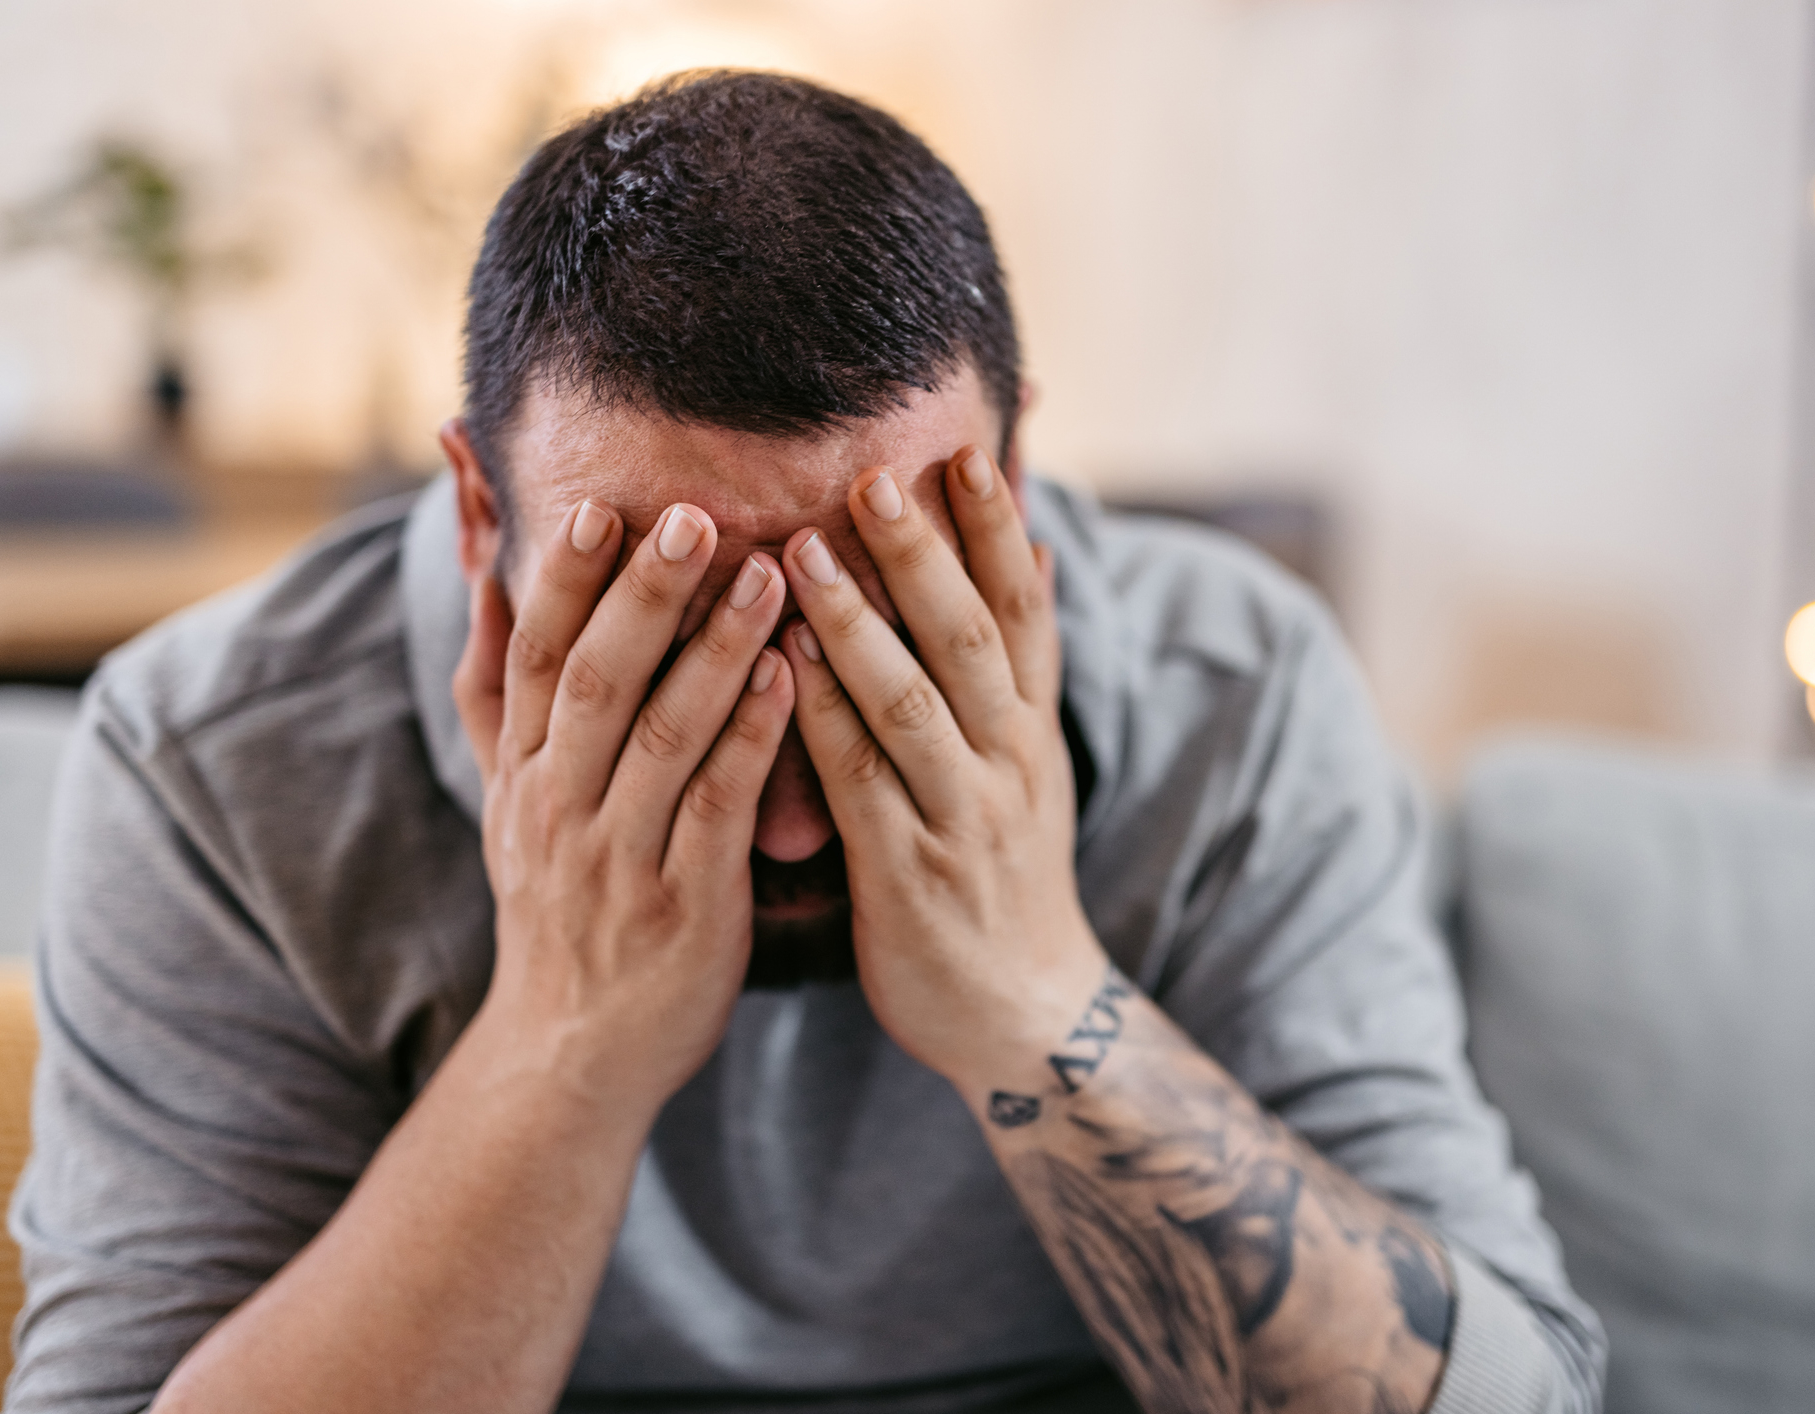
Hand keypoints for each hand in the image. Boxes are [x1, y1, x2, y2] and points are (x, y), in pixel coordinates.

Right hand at [453, 498, 794, 1119]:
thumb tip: (478, 573)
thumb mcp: (507, 798)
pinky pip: (719, 803)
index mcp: (522, 773)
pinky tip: (791, 675)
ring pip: (663, 733)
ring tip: (768, 573)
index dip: (563, 580)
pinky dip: (753, 735)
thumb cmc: (558, 905)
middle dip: (643, 593)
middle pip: (595, 679)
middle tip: (694, 514)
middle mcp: (559, 805)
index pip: (535, 657)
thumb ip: (499, 690)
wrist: (571, 1054)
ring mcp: (620, 855)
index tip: (599, 506)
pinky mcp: (685, 900)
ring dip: (716, 648)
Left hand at [776, 446, 1107, 1089]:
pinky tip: (777, 666)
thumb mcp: (1032, 763)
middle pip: (973, 636)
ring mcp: (962, 816)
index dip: (999, 528)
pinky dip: (822, 718)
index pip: (1026, 608)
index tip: (966, 449)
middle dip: (926, 550)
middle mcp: (1009, 760)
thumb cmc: (1004, 873)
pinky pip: (861, 782)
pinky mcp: (910, 873)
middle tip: (874, 471)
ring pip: (915, 700)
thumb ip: (1020, 664)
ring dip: (861, 621)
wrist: (1022, 1013)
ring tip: (805, 547)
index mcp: (1033, 728)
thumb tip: (1036, 550)